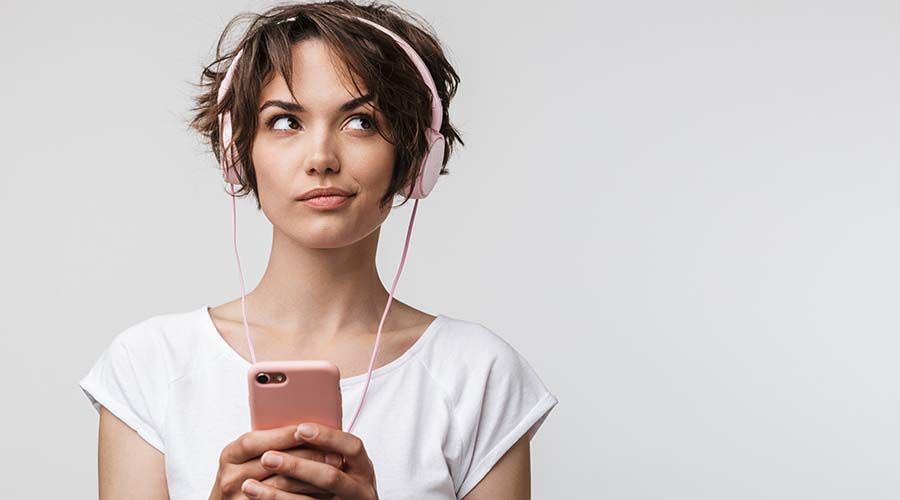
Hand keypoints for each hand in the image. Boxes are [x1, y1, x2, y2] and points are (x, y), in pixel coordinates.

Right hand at [208, 423, 344, 498]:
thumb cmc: (246, 472)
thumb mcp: (248, 454)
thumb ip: (269, 440)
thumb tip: (307, 423)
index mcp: (229, 456)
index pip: (253, 442)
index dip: (280, 435)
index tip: (306, 429)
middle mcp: (230, 479)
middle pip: (272, 463)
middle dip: (307, 456)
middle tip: (335, 452)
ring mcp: (240, 499)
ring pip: (282, 486)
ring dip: (313, 476)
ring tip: (336, 468)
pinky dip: (309, 494)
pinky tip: (326, 488)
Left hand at [240, 422, 378, 499]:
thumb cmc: (338, 482)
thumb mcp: (343, 463)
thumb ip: (326, 449)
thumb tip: (292, 426)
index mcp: (363, 467)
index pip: (352, 447)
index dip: (328, 437)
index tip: (301, 429)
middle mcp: (359, 489)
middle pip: (330, 476)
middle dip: (296, 466)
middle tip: (267, 457)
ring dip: (276, 493)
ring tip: (250, 485)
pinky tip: (259, 498)